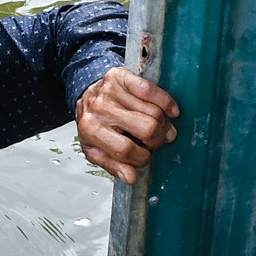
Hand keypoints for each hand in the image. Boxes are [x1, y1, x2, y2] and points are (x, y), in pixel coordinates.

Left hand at [75, 67, 179, 184]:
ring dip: (164, 123)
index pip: (126, 150)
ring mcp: (110, 91)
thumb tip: (131, 178)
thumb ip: (113, 165)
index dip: (142, 158)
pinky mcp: (121, 77)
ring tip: (161, 127)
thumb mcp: (96, 150)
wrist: (84, 94)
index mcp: (92, 130)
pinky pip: (151, 90)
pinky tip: (170, 111)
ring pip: (154, 112)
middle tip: (158, 141)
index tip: (146, 156)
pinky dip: (166, 102)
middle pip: (146, 129)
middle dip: (158, 140)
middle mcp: (100, 109)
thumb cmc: (94, 124)